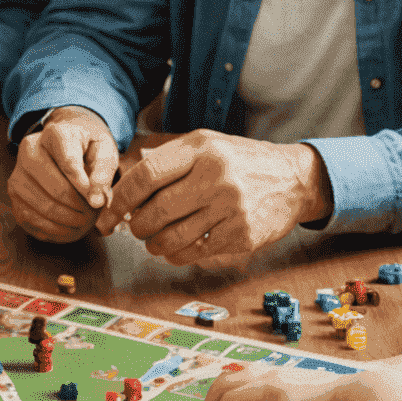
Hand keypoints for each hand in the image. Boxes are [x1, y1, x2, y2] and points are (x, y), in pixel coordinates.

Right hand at [9, 107, 118, 242]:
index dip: (84, 185)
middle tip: (94, 213)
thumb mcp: (104, 150)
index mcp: (54, 134)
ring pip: (44, 208)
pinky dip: (54, 230)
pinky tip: (69, 226)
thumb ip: (103, 172)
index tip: (97, 201)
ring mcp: (18, 175)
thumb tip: (96, 201)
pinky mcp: (14, 196)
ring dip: (69, 221)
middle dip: (79, 207)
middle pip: (55, 189)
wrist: (64, 144)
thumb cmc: (86, 148)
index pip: (68, 161)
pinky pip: (33, 221)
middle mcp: (29, 152)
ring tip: (84, 220)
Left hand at [96, 131, 330, 263]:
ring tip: (153, 240)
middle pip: (156, 211)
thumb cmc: (237, 161)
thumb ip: (167, 160)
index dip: (121, 197)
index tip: (109, 211)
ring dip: (154, 244)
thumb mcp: (204, 144)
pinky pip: (196, 252)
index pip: (147, 176)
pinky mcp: (242, 235)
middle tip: (133, 228)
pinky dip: (177, 255)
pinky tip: (175, 249)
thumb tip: (124, 187)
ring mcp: (231, 208)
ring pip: (173, 237)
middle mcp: (216, 176)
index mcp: (201, 149)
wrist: (291, 178)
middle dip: (136, 225)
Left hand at [195, 361, 401, 400]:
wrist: (357, 394)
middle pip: (223, 384)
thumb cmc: (324, 397)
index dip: (213, 396)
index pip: (229, 376)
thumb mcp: (293, 390)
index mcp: (268, 372)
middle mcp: (268, 376)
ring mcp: (277, 390)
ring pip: (232, 398)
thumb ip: (274, 395)